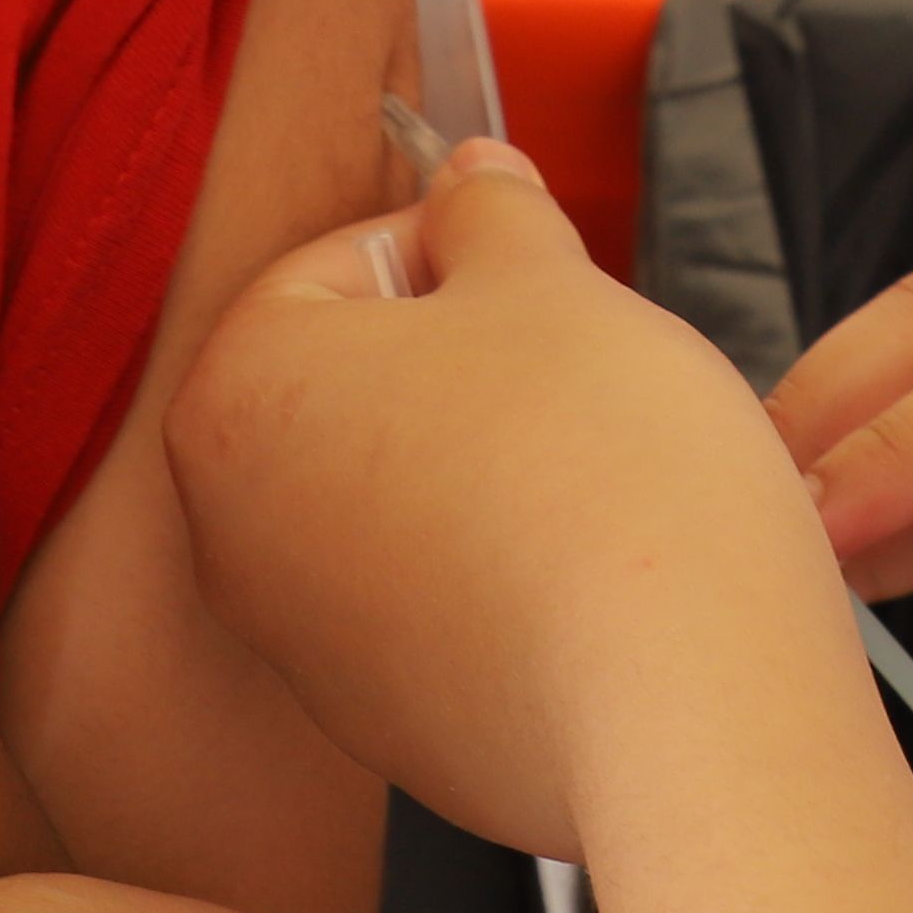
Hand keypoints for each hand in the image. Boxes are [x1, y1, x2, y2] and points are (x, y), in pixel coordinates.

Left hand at [172, 142, 842, 864]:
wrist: (677, 705)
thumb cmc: (600, 473)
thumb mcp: (548, 282)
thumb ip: (491, 213)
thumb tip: (469, 183)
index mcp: (238, 397)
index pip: (336, 267)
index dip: (456, 249)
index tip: (536, 268)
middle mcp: (235, 536)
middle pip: (359, 392)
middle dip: (468, 365)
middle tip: (578, 370)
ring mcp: (309, 648)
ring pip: (406, 502)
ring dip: (492, 471)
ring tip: (602, 476)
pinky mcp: (391, 730)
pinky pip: (445, 610)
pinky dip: (510, 578)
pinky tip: (596, 572)